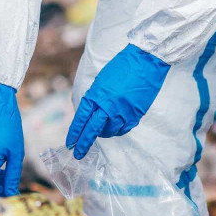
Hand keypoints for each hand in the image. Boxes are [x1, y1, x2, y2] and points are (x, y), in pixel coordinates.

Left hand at [66, 44, 170, 158]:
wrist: (145, 61)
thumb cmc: (121, 67)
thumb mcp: (101, 80)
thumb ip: (95, 97)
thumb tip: (89, 112)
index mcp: (96, 95)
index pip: (82, 118)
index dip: (75, 132)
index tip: (70, 143)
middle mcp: (108, 105)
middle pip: (93, 130)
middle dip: (84, 143)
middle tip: (78, 154)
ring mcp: (123, 111)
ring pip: (109, 131)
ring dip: (103, 133)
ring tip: (101, 131)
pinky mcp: (136, 114)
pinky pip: (124, 128)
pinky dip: (118, 130)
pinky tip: (115, 127)